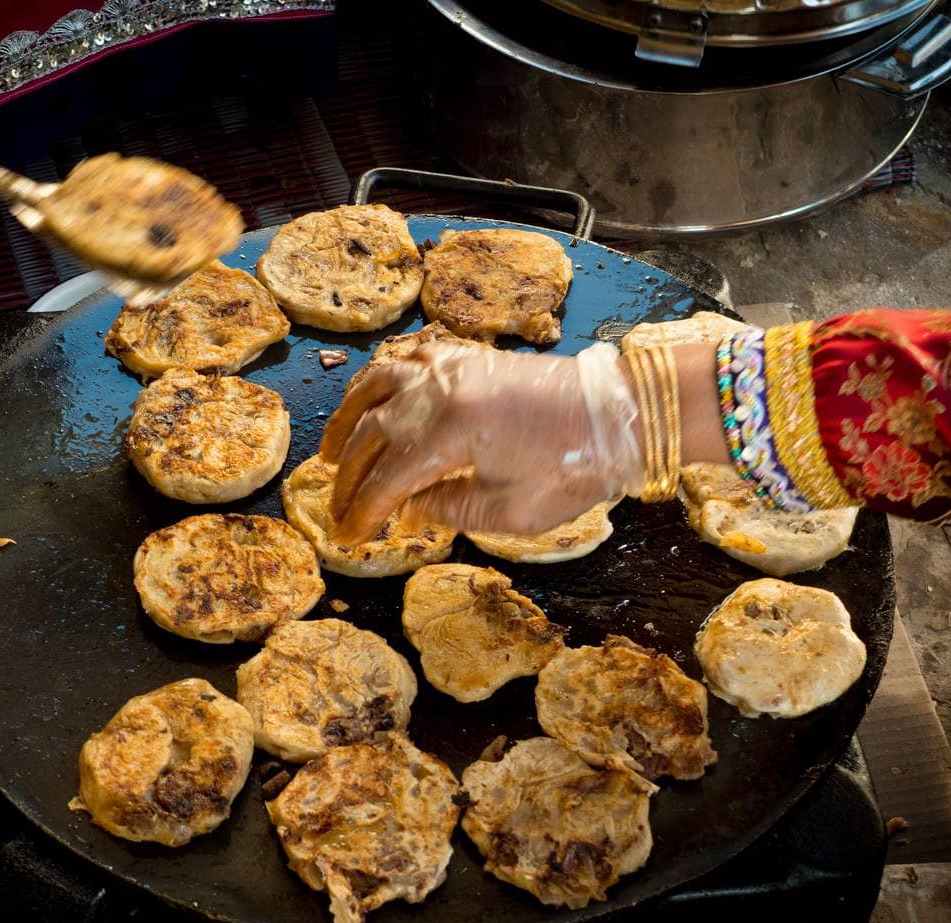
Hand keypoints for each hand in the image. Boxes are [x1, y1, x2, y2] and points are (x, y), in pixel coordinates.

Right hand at [320, 341, 644, 543]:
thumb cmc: (574, 468)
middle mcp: (440, 392)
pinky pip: (405, 359)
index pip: (386, 480)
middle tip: (336, 508)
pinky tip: (370, 401)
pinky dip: (378, 381)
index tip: (348, 537)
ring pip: (375, 386)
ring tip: (329, 452)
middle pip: (371, 435)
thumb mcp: (511, 513)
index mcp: (450, 434)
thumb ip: (450, 511)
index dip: (362, 513)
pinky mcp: (467, 356)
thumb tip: (409, 509)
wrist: (621, 414)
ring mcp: (451, 366)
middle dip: (347, 478)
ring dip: (347, 420)